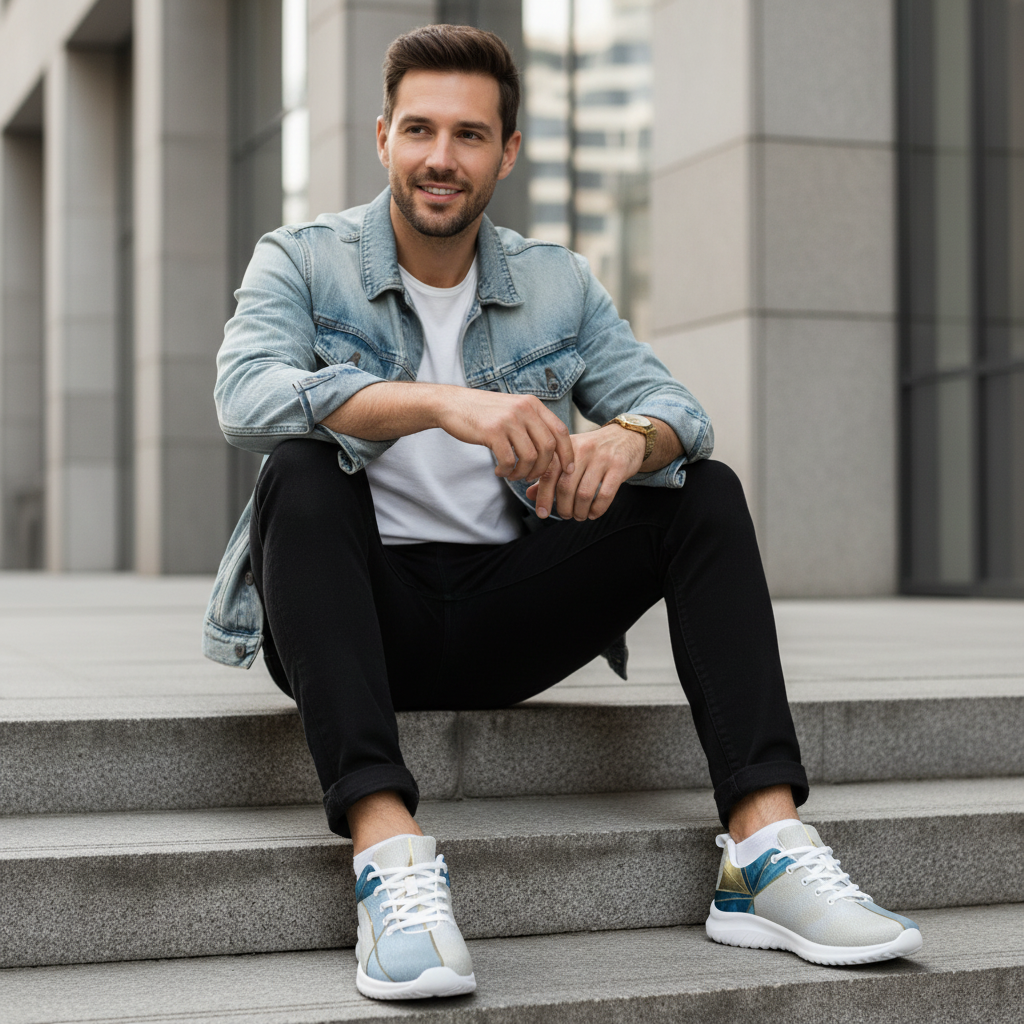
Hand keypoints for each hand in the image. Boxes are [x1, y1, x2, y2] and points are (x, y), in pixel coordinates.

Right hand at [435, 388, 574, 482]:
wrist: (452, 404)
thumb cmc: (484, 412)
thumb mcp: (513, 409)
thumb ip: (532, 423)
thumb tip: (552, 451)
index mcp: (532, 404)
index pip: (560, 431)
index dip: (567, 453)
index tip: (567, 469)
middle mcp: (524, 409)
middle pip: (548, 447)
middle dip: (542, 469)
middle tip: (530, 476)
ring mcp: (509, 420)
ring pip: (530, 457)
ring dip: (523, 473)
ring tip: (512, 475)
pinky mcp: (493, 431)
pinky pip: (509, 460)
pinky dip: (506, 472)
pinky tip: (499, 471)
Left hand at [525, 424, 645, 520]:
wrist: (626, 436)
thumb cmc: (593, 450)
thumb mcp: (570, 456)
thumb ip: (551, 474)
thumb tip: (530, 494)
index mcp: (566, 446)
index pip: (549, 473)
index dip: (543, 496)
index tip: (542, 513)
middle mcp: (582, 449)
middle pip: (565, 486)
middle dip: (563, 507)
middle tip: (565, 515)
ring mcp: (602, 458)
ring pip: (584, 493)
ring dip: (579, 511)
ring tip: (579, 516)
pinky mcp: (619, 466)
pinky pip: (605, 494)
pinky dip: (597, 509)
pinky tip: (593, 513)